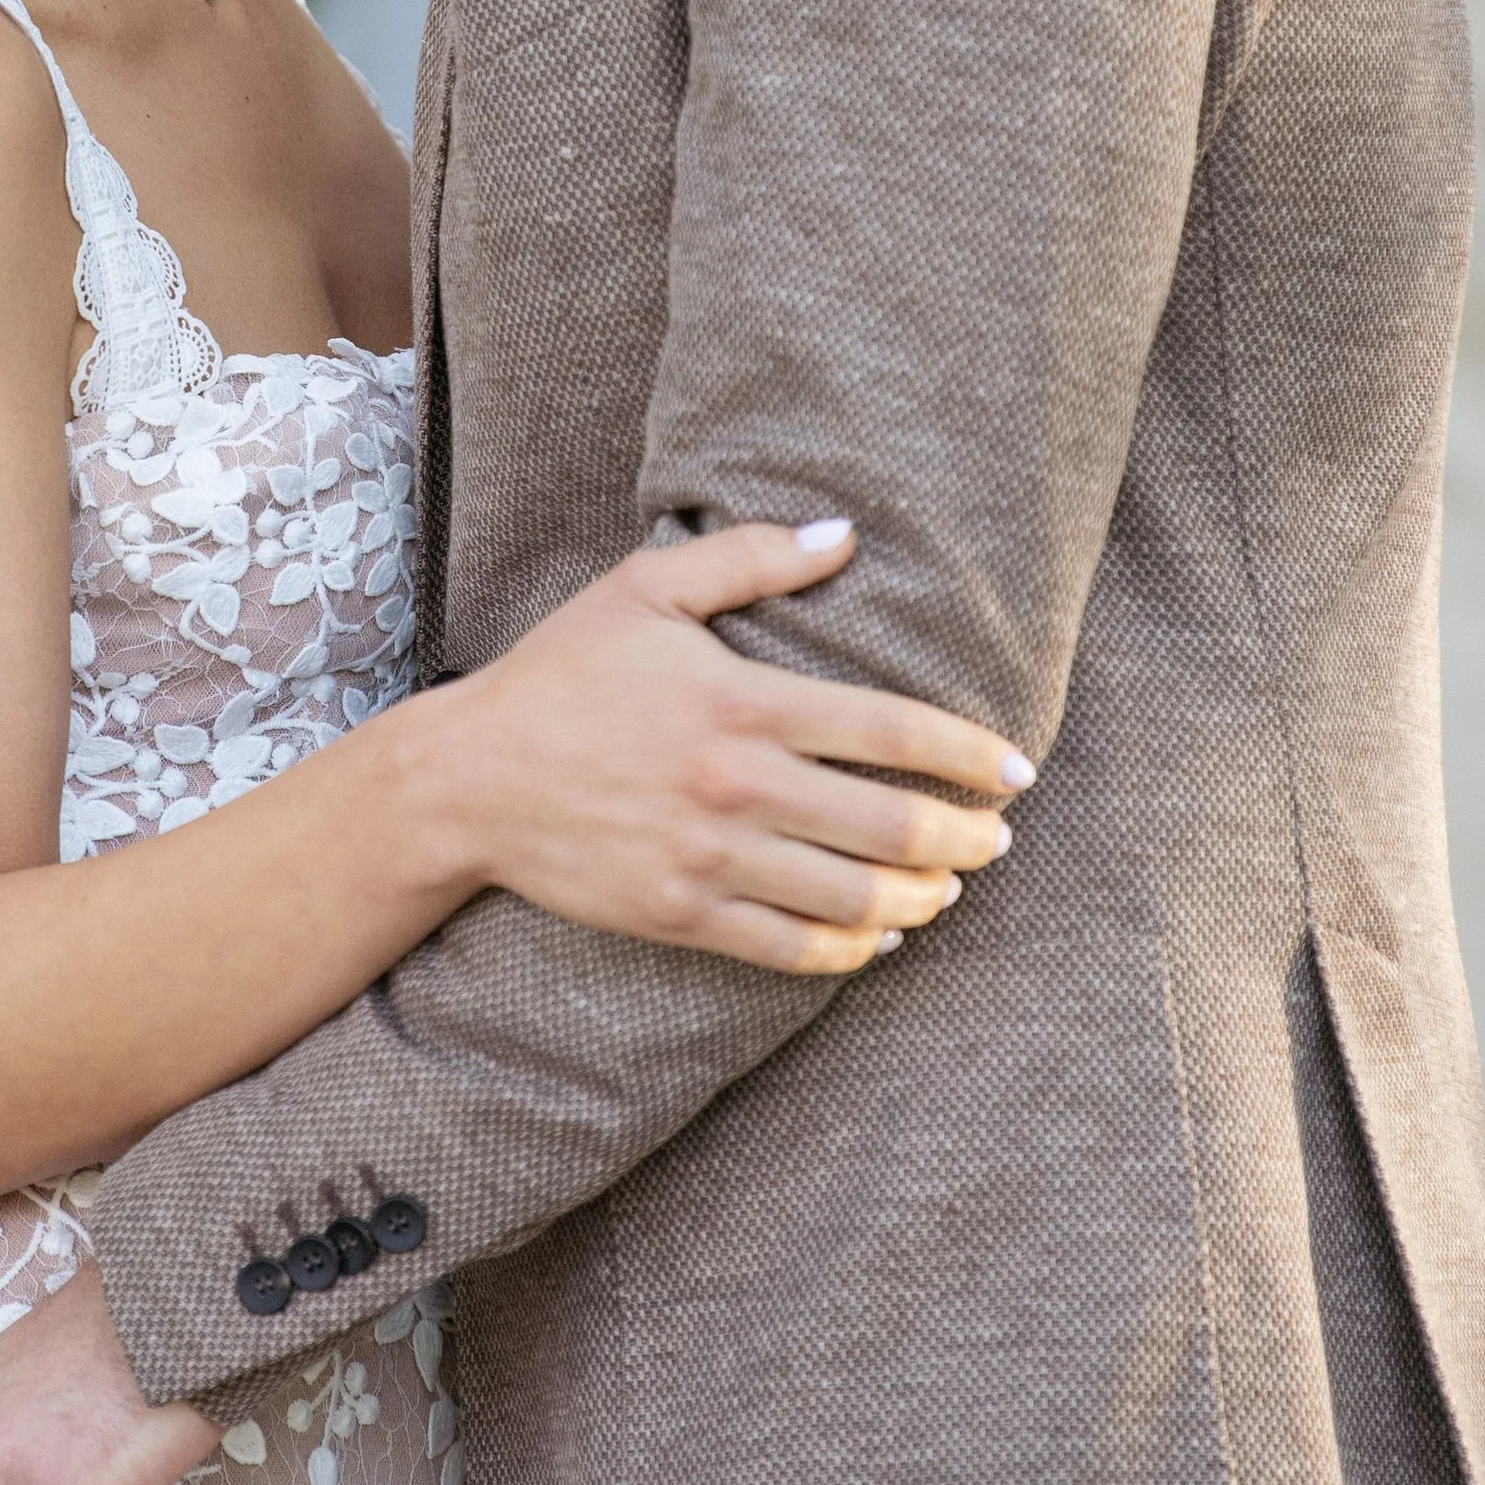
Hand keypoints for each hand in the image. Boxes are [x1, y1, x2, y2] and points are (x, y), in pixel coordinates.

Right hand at [405, 519, 1029, 977]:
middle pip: (890, 826)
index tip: (1016, 770)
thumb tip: (844, 535)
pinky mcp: (681, 914)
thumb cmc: (560, 673)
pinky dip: (849, 948)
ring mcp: (710, 859)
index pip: (888, 731)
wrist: (468, 779)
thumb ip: (749, 558)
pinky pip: (791, 948)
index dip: (966, 754)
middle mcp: (736, 786)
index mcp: (740, 701)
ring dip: (920, 899)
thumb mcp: (644, 589)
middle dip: (964, 838)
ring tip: (947, 889)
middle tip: (997, 839)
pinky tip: (875, 936)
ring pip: (853, 897)